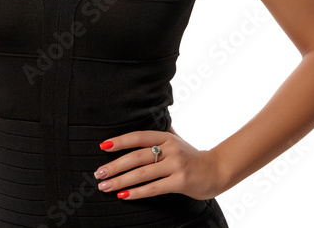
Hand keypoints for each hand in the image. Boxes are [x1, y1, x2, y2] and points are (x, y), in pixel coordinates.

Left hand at [93, 130, 223, 200]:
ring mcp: (176, 165)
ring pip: (142, 173)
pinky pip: (153, 188)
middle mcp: (171, 149)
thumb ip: (161, 133)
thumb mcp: (177, 140)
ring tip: (105, 186)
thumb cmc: (191, 156)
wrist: (215, 171)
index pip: (138, 137)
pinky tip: (124, 196)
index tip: (102, 146)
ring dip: (121, 181)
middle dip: (114, 165)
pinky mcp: (180, 182)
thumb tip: (143, 118)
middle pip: (136, 156)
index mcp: (166, 137)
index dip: (120, 141)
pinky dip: (137, 192)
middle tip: (98, 173)